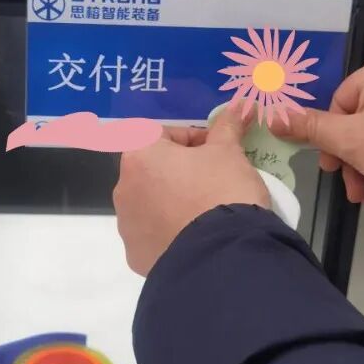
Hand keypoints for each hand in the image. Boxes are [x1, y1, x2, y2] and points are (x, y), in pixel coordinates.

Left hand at [114, 106, 270, 275]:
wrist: (223, 256)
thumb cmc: (222, 192)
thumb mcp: (230, 153)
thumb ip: (228, 128)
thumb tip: (240, 106)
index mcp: (139, 156)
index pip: (164, 134)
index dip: (194, 139)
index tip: (217, 151)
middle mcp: (123, 189)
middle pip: (154, 170)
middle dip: (182, 172)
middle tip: (215, 181)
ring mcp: (127, 225)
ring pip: (151, 204)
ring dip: (173, 203)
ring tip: (207, 213)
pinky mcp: (136, 256)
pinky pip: (153, 236)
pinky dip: (171, 233)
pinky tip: (196, 238)